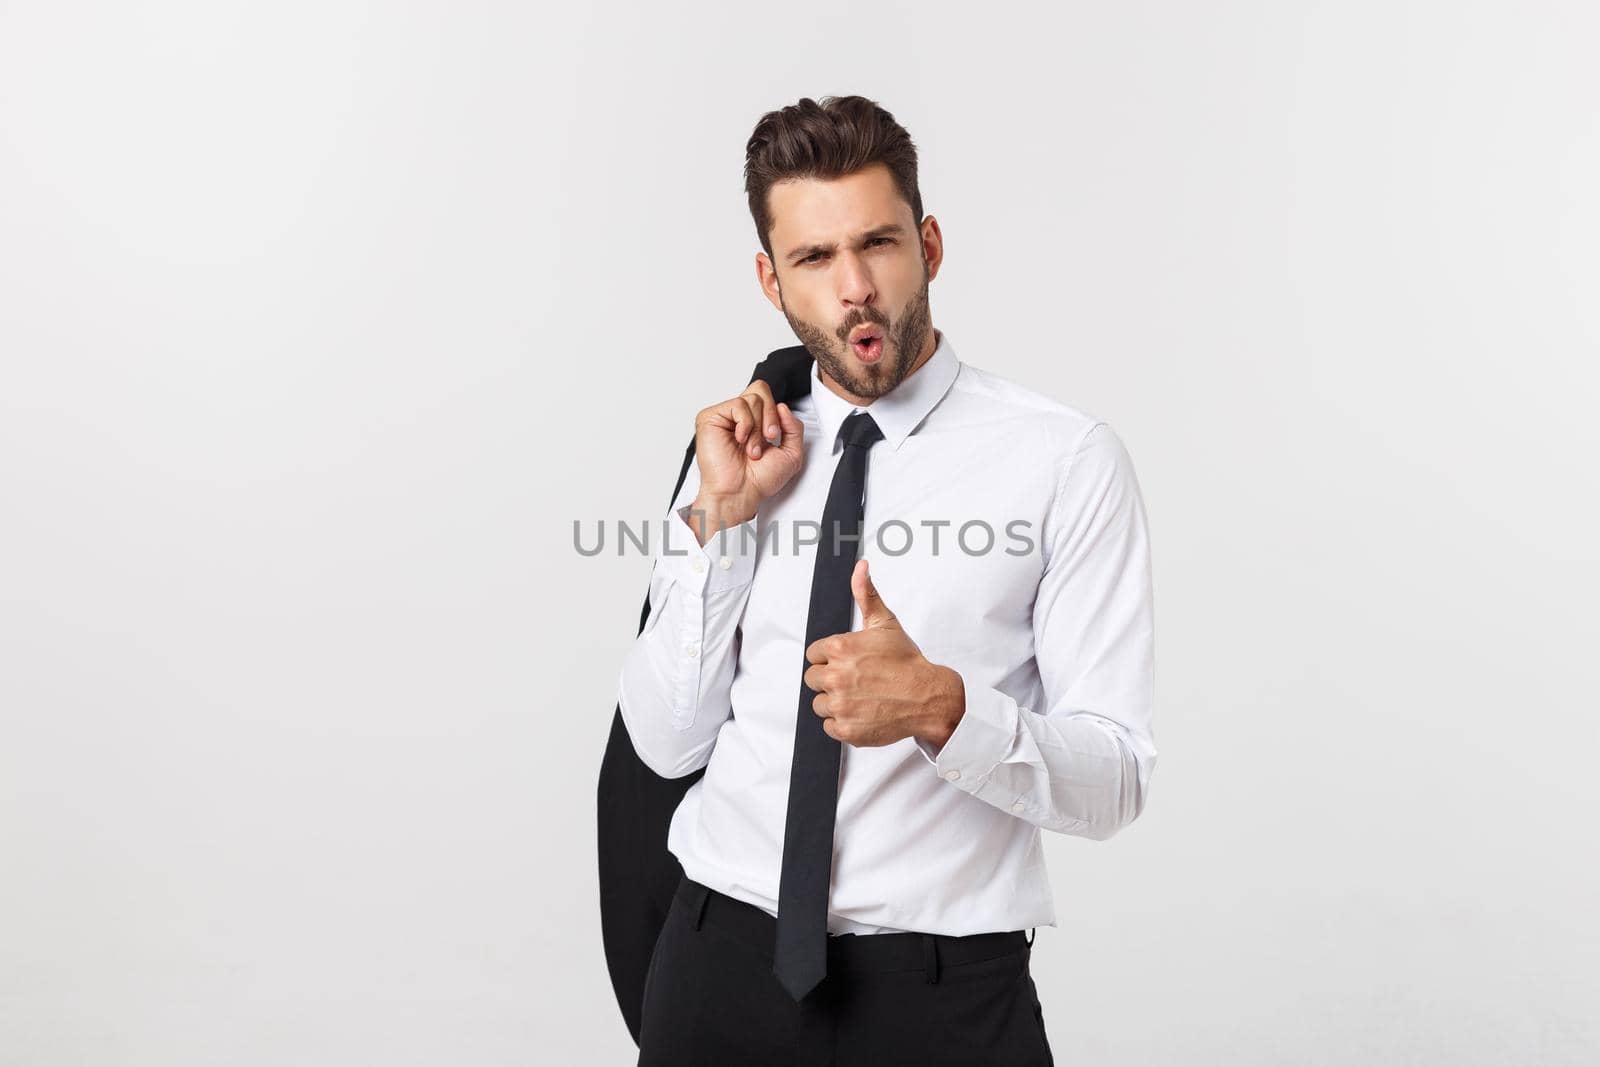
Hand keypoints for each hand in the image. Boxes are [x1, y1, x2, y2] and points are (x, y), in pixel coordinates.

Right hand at [689, 379, 804, 540]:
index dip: (777, 413)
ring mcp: (724, 416)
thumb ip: (794, 427)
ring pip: (752, 399)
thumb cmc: (760, 480)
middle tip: (768, 438)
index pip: (768, 397)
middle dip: (771, 415)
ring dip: (758, 428)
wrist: (741, 493)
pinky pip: (738, 405)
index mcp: (755, 421)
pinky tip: (740, 439)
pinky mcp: (710, 418)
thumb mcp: (791, 453)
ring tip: (751, 449)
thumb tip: (782, 406)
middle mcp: (740, 417)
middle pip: (761, 390)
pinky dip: (746, 424)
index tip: (775, 436)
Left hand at [802, 558, 964, 748]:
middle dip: (831, 679)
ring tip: (861, 697)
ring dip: (836, 702)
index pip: (814, 655)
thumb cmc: (906, 661)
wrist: (929, 696)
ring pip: (820, 704)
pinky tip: (863, 712)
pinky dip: (843, 723)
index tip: (851, 663)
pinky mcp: (845, 729)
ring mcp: (840, 705)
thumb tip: (860, 567)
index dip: (831, 658)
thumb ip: (866, 594)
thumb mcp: (885, 623)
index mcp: (839, 648)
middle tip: (857, 680)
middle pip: (813, 679)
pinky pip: (829, 726)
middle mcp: (835, 676)